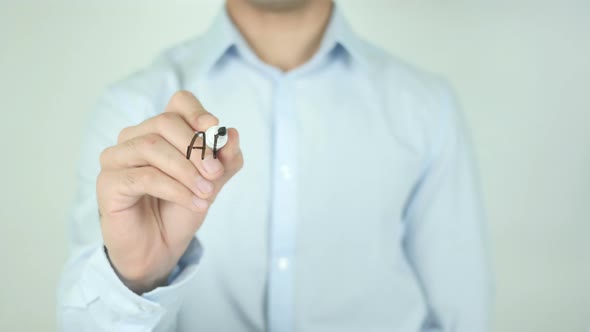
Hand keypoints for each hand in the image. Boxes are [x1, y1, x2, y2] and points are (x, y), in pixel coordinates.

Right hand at [96, 91, 242, 293]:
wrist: (159, 249)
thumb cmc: (179, 210)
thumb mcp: (210, 183)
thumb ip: (224, 161)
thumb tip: (233, 134)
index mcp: (160, 131)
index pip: (178, 103)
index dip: (197, 112)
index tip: (215, 129)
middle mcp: (134, 138)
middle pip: (165, 122)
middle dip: (196, 147)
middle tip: (215, 173)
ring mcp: (117, 158)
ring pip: (152, 147)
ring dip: (186, 171)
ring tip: (206, 193)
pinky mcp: (108, 183)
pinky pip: (144, 177)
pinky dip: (175, 189)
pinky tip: (194, 203)